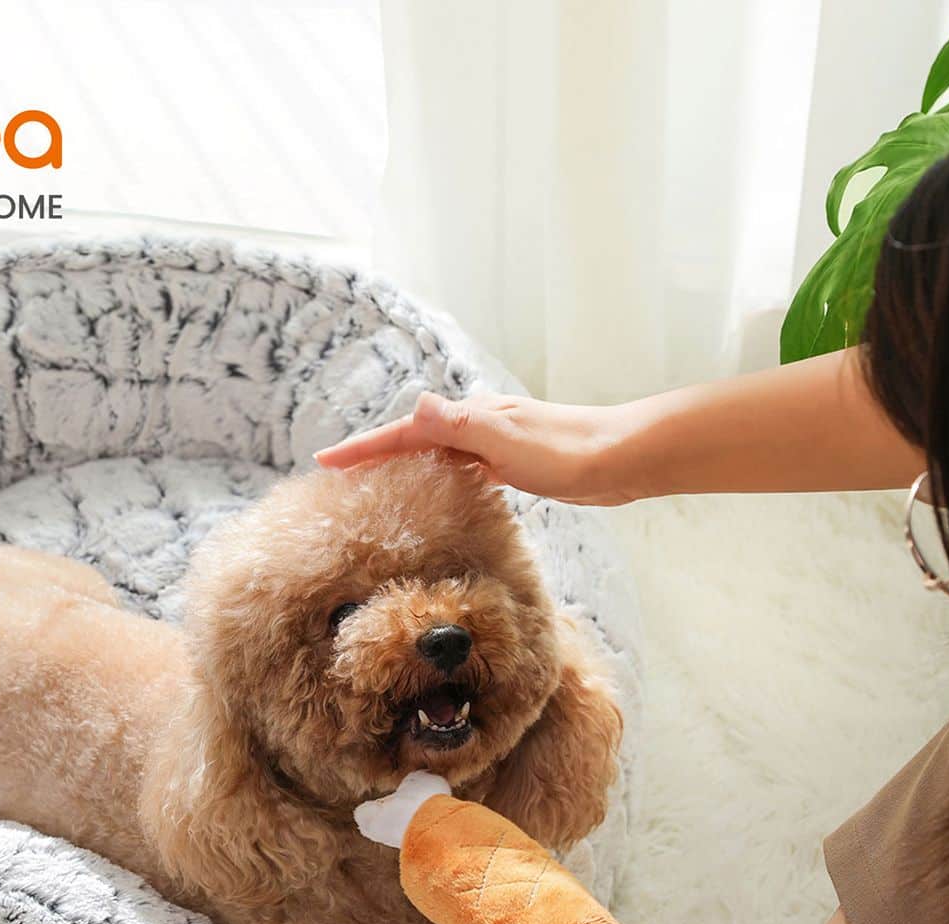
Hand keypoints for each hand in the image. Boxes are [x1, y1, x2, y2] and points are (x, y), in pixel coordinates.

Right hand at [314, 392, 648, 504]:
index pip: (403, 432)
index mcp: (470, 417)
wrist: (623, 458)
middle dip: (375, 455)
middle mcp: (478, 424)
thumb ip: (460, 425)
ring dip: (405, 467)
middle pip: (413, 440)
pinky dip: (439, 478)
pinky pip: (461, 468)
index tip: (325, 463)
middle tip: (340, 477)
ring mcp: (495, 442)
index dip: (363, 448)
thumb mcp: (507, 439)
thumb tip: (415, 405)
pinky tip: (439, 493)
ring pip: (436, 454)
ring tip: (377, 487)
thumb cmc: (569, 451)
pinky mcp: (513, 463)